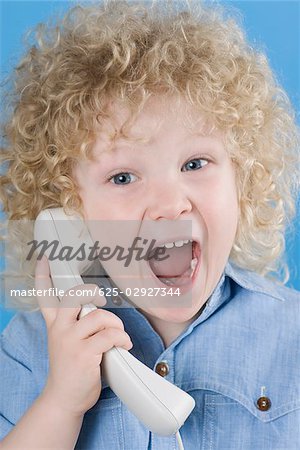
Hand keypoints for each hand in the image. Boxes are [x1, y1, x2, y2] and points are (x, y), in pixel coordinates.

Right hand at [35, 256, 132, 416]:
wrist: (63, 399)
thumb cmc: (71, 369)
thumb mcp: (65, 343)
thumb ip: (76, 324)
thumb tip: (100, 311)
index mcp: (55, 325)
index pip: (46, 296)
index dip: (44, 276)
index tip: (44, 259)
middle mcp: (60, 329)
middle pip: (75, 296)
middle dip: (93, 293)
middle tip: (102, 302)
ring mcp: (70, 340)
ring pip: (99, 316)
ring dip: (115, 324)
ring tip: (119, 335)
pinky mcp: (83, 353)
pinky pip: (110, 335)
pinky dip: (122, 338)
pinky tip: (123, 345)